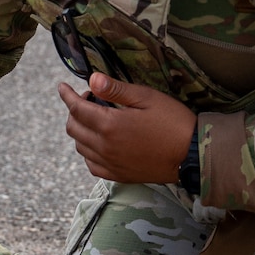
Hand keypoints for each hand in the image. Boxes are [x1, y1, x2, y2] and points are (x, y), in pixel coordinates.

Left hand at [56, 74, 195, 184]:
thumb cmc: (173, 122)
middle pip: (73, 128)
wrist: (193, 155)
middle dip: (74, 111)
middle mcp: (104, 147)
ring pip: (80, 146)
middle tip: (91, 100)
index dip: (67, 95)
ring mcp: (110, 164)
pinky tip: (100, 143)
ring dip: (81, 130)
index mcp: (110, 125)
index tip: (62, 87)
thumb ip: (116, 90)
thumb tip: (92, 78)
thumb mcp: (147, 98)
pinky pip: (91, 164)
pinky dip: (89, 151)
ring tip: (97, 119)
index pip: (76, 108)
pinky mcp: (118, 175)